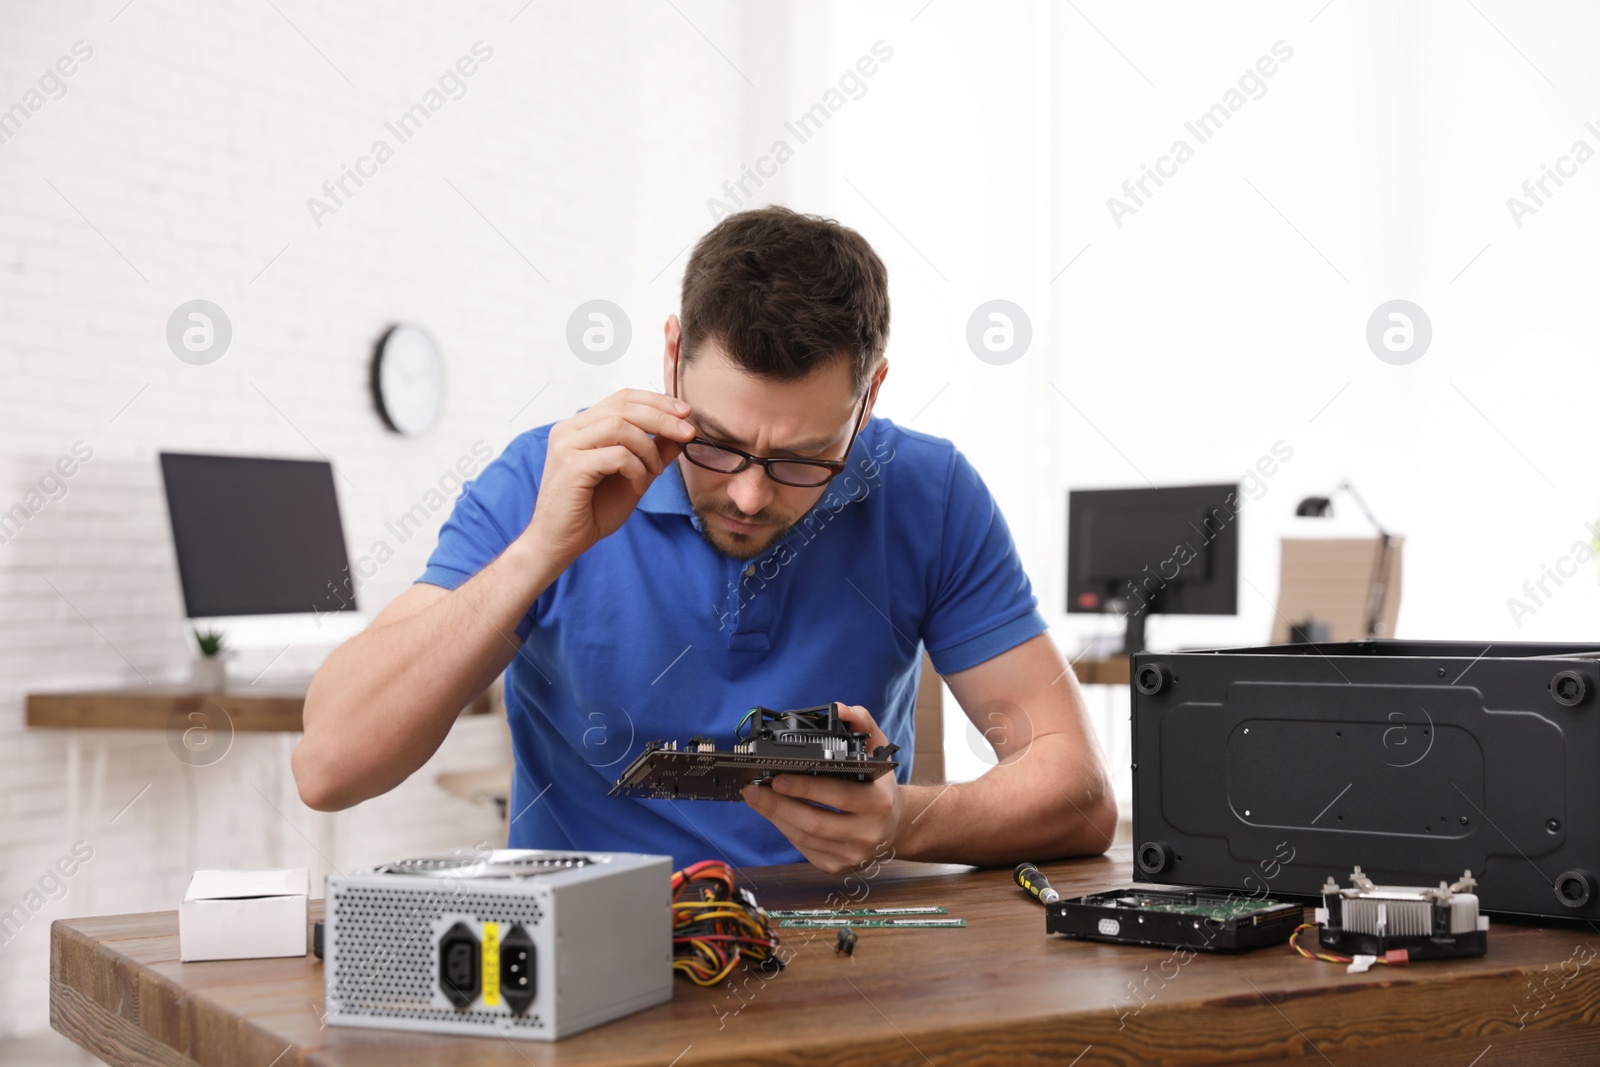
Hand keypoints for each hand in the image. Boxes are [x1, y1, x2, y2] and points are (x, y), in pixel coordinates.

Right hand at [522, 388, 696, 567]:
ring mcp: (566, 445)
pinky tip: (637, 484)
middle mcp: (569, 429)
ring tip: (654, 471)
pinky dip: (636, 468)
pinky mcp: (571, 466)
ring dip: (648, 447)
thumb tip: (680, 433)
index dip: (657, 401)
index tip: (685, 413)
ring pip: (620, 426)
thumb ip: (653, 453)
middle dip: (663, 418)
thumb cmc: (592, 511)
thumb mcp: (633, 477)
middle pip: (624, 407)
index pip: (623, 398)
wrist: (560, 543)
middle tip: (687, 433)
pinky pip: (616, 455)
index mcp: (581, 426)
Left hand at [743, 703, 902, 875]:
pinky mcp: (838, 866)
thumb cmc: (879, 784)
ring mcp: (852, 855)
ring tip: (756, 798)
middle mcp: (867, 833)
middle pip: (813, 823)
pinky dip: (784, 830)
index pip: (837, 795)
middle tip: (753, 789)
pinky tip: (773, 813)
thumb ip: (861, 723)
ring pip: (804, 838)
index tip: (777, 777)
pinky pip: (804, 849)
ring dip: (775, 817)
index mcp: (878, 802)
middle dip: (777, 805)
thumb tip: (840, 709)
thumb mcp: (877, 749)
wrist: (897, 825)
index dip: (804, 788)